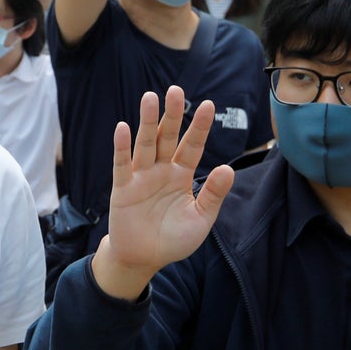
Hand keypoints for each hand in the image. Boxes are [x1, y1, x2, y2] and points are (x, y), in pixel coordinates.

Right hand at [92, 87, 233, 300]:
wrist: (144, 259)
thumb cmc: (173, 240)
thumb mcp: (200, 219)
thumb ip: (213, 194)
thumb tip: (229, 169)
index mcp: (181, 176)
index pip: (192, 146)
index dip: (199, 127)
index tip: (209, 105)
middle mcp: (161, 170)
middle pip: (167, 137)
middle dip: (172, 114)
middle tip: (176, 90)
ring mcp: (141, 177)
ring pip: (145, 144)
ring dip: (147, 122)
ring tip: (150, 98)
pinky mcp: (123, 188)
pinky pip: (122, 165)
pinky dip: (122, 147)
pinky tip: (122, 128)